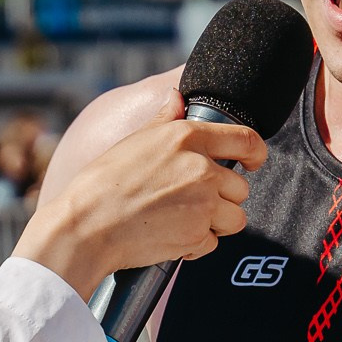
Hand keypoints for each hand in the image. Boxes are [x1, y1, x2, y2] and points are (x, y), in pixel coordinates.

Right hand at [13, 117, 262, 299]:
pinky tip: (170, 237)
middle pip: (241, 188)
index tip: (251, 163)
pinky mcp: (197, 235)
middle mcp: (201, 168)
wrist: (86, 225)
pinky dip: (195, 245)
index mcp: (188, 138)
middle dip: (222, 198)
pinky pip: (212, 243)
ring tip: (182, 221)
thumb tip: (176, 96)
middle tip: (191, 202)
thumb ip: (164, 119)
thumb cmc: (103, 182)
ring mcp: (202, 203)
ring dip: (214, 223)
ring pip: (234, 218)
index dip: (255, 154)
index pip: (247, 140)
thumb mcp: (135, 139)